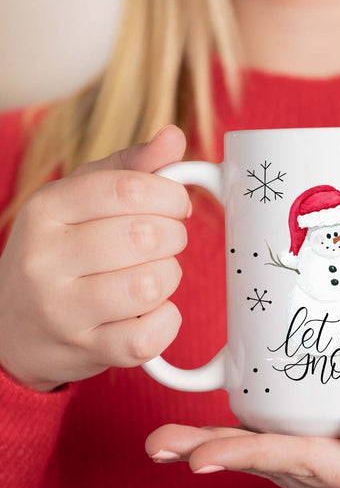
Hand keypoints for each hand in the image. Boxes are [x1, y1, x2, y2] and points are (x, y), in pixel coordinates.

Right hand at [0, 125, 190, 391]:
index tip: (175, 205)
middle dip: (174, 236)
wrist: (13, 328)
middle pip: (147, 236)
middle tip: (165, 242)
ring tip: (153, 277)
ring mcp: (62, 311)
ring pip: (152, 284)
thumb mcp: (81, 200)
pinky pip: (149, 336)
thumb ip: (129, 168)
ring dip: (169, 278)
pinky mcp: (86, 350)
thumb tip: (173, 137)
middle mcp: (46, 260)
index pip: (129, 189)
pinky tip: (153, 312)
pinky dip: (166, 321)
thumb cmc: (61, 253)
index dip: (170, 196)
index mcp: (47, 210)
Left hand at [145, 375, 339, 487]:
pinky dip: (262, 443)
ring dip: (230, 450)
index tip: (202, 454)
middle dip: (218, 455)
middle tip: (162, 445)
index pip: (306, 464)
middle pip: (278, 467)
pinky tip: (239, 430)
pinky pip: (301, 454)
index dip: (252, 455)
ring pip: (282, 463)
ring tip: (180, 441)